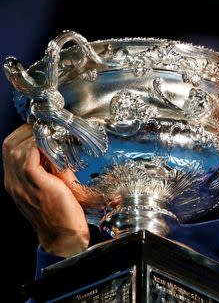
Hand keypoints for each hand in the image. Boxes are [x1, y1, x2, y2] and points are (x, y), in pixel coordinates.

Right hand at [3, 124, 88, 256]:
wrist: (64, 236)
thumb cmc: (62, 213)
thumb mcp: (51, 187)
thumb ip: (50, 170)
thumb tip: (61, 151)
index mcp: (16, 182)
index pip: (10, 150)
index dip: (24, 135)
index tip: (41, 129)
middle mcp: (14, 182)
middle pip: (9, 145)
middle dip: (26, 131)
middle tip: (45, 127)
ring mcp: (22, 184)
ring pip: (16, 149)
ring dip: (33, 137)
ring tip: (51, 135)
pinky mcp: (35, 184)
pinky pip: (30, 158)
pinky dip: (40, 147)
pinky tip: (53, 146)